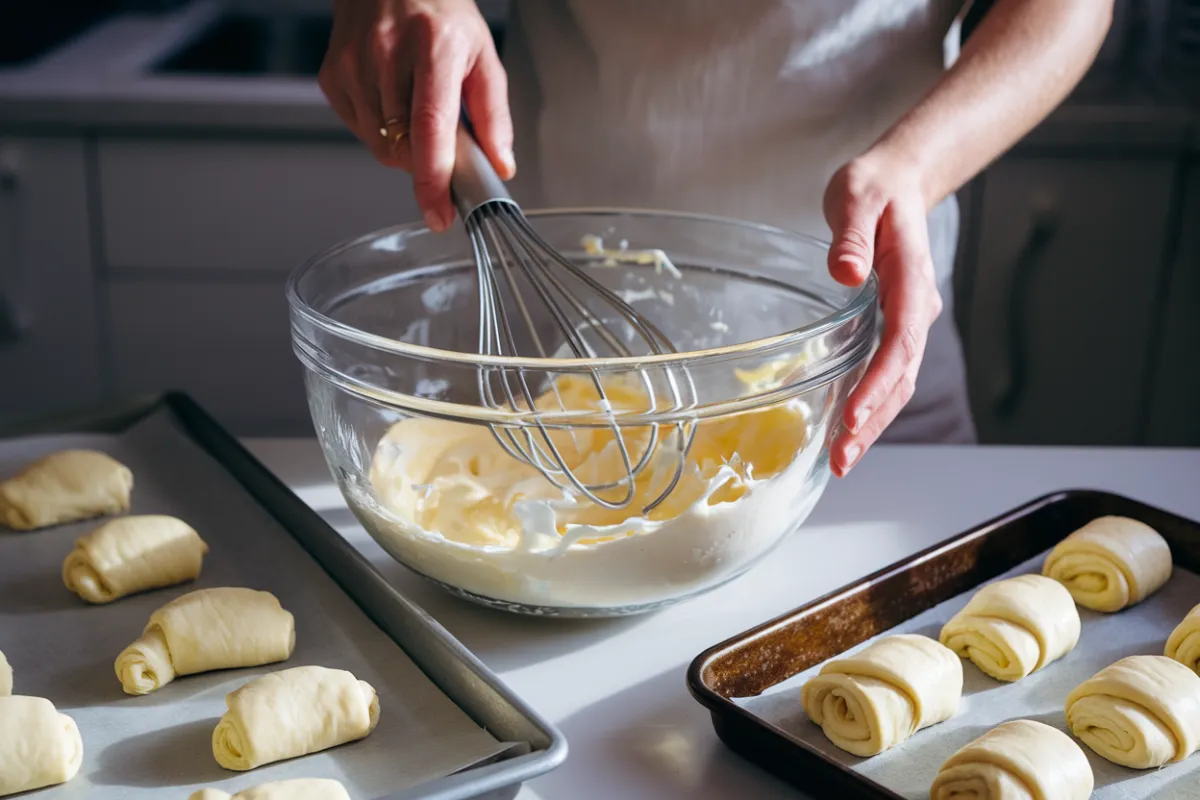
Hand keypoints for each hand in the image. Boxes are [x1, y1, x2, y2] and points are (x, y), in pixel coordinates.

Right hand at [318, 0, 514, 231]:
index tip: (440, 213)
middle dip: (427, 162)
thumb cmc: (439, 11)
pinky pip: (361, 131)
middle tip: (444, 142)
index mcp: (433, 45)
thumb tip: (499, 165)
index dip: (434, 179)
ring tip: (416, 109)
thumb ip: (493, 114)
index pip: (430, 127)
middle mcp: (387, 53)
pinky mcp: (333, 75)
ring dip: (405, 148)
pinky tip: (392, 100)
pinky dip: (381, 132)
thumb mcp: (481, 53)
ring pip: (381, 146)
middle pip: (403, 146)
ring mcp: (354, 64)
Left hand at [823, 152, 942, 476]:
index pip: (901, 340)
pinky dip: (869, 403)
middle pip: (901, 375)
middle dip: (874, 420)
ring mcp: (906, 319)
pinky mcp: (892, 324)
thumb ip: (851, 235)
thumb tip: (845, 271)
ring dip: (873, 422)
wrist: (898, 181)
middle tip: (842, 459)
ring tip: (841, 459)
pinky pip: (885, 372)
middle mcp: (915, 307)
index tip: (855, 416)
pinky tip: (844, 429)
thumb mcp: (857, 197)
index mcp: (910, 279)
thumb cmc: (875, 188)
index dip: (879, 382)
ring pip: (897, 381)